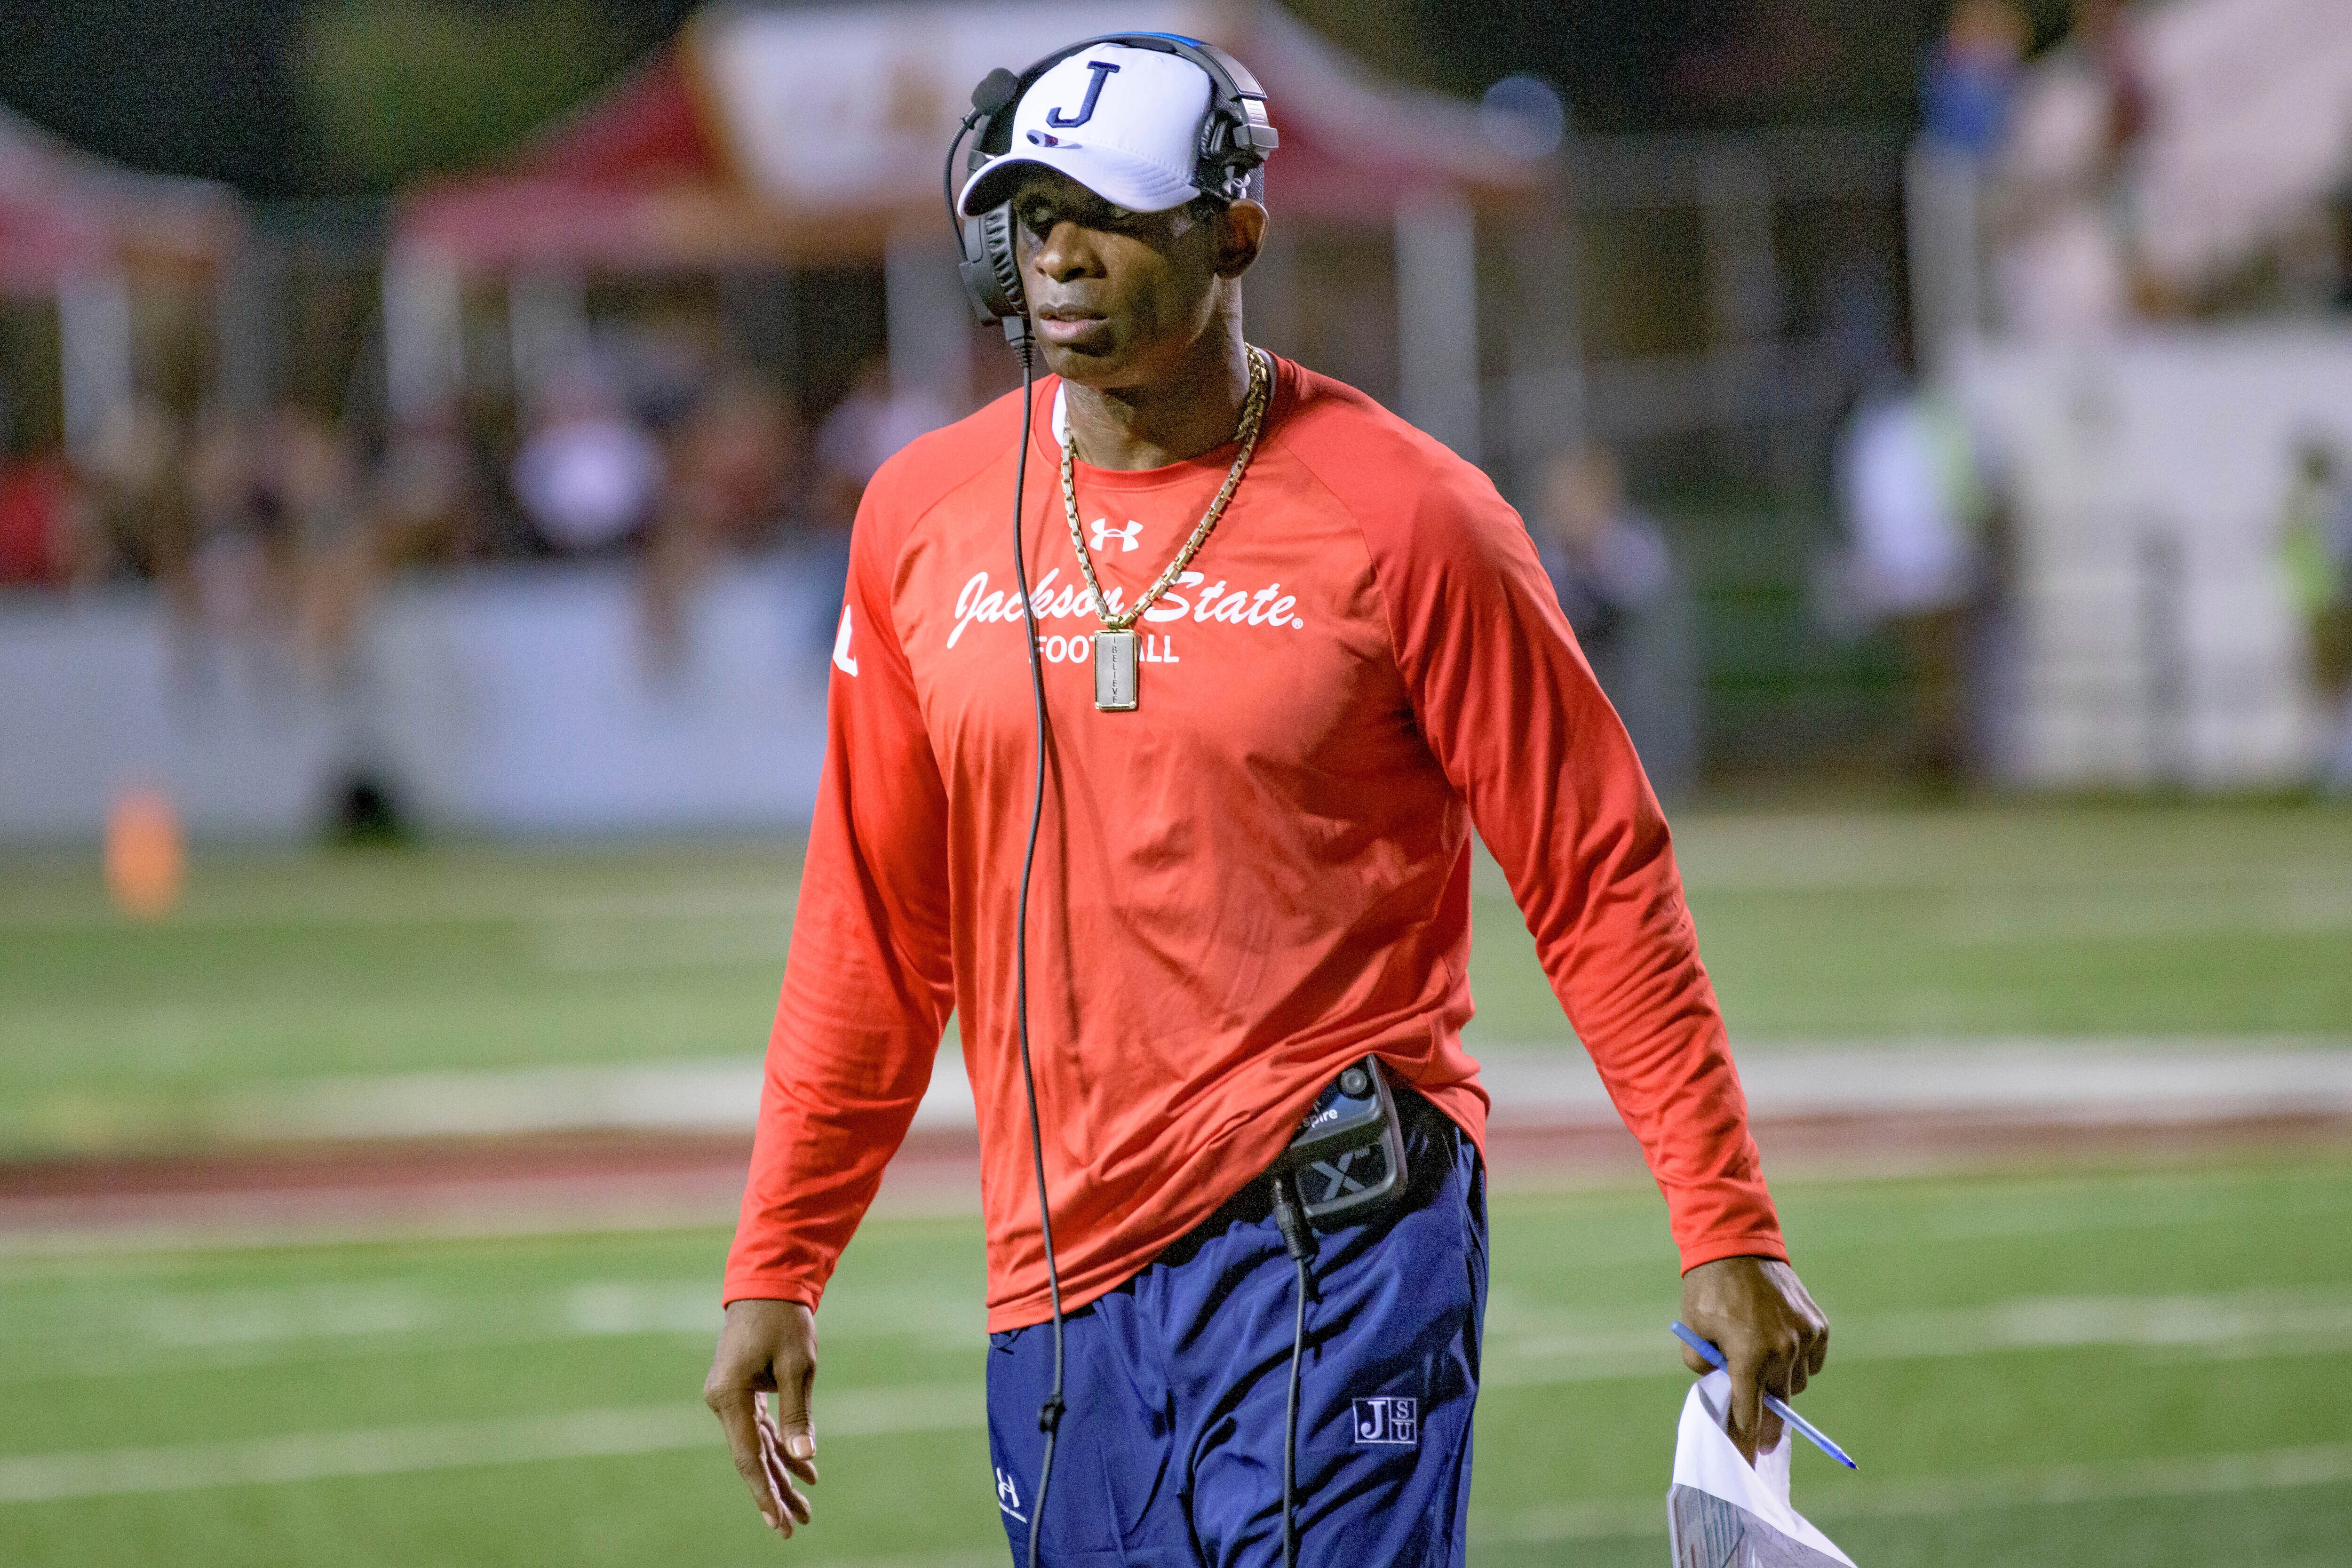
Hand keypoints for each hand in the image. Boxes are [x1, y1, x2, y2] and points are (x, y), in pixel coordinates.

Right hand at [705, 1298, 820, 1535]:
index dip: (764, 1491)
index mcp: (730, 1397)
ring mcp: (730, 1398)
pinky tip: (804, 1468)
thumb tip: (804, 1455)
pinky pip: (761, 1429)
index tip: (778, 1522)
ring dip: (781, 1474)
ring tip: (805, 1508)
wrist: (767, 1285)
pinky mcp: (742, 1393)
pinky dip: (781, 1447)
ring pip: (757, 1447)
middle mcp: (723, 1402)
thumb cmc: (784, 1322)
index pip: (748, 1456)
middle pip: (751, 1458)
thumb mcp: (799, 1366)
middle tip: (796, 1526)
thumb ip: (797, 1413)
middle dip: (775, 1492)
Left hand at [1678, 1256, 1829, 1463]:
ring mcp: (1805, 1337)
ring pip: (1797, 1383)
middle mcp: (1782, 1350)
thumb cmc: (1707, 1289)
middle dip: (1769, 1424)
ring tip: (1764, 1373)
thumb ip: (1701, 1365)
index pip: (1749, 1412)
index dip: (1746, 1438)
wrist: (1737, 1244)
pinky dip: (1800, 1364)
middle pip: (1779, 1404)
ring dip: (1782, 1386)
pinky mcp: (1818, 1326)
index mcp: (1748, 1354)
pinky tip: (1783, 1352)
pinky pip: (1813, 1362)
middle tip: (1763, 1441)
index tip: (1748, 1459)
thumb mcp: (1691, 1329)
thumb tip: (1722, 1385)